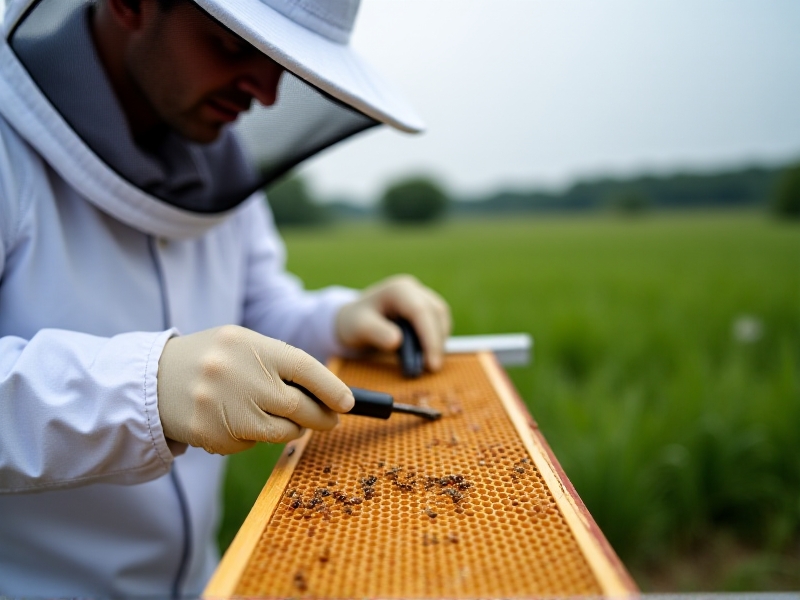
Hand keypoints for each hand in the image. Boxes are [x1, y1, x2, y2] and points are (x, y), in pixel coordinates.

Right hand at [157, 325, 353, 454]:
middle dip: (321, 417)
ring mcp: (223, 407)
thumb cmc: (211, 359)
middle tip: (330, 420)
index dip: (331, 388)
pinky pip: (251, 444)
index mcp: (251, 345)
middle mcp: (238, 375)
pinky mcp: (211, 435)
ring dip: (291, 429)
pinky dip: (254, 437)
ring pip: (280, 431)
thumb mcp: (242, 345)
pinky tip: (237, 421)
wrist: (152, 379)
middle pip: (298, 406)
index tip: (348, 403)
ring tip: (282, 419)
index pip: (305, 367)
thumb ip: (280, 363)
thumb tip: (327, 394)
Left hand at [336, 275, 450, 371]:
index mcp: (398, 289)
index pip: (420, 311)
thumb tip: (396, 341)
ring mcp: (422, 296)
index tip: (431, 364)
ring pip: (442, 318)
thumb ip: (375, 332)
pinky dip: (436, 339)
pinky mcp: (427, 307)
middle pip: (436, 313)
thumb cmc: (355, 323)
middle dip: (436, 342)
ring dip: (438, 341)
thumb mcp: (358, 328)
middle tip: (431, 369)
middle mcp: (413, 289)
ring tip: (428, 364)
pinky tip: (426, 354)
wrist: (355, 319)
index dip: (429, 338)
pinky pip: (440, 322)